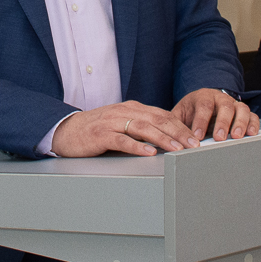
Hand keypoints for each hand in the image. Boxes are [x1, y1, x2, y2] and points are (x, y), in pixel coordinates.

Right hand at [51, 101, 196, 157]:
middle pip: (157, 120)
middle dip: (178, 132)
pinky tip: (149, 152)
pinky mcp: (100, 135)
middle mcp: (124, 111)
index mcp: (131, 108)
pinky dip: (137, 146)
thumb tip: (166, 139)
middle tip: (193, 144)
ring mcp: (111, 122)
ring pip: (143, 128)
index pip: (162, 115)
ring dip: (163, 139)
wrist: (65, 131)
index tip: (195, 138)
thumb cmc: (95, 130)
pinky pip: (121, 140)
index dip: (180, 126)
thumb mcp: (121, 124)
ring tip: (177, 149)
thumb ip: (141, 128)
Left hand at [173, 88, 258, 142]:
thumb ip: (175, 124)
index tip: (197, 136)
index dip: (201, 121)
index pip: (203, 106)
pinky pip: (252, 115)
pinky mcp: (244, 113)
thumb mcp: (180, 115)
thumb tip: (168, 139)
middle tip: (219, 137)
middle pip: (224, 106)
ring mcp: (234, 104)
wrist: (202, 106)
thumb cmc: (190, 113)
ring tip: (236, 137)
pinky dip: (253, 124)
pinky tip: (251, 134)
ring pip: (241, 109)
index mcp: (203, 96)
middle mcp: (220, 98)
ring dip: (239, 123)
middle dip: (222, 122)